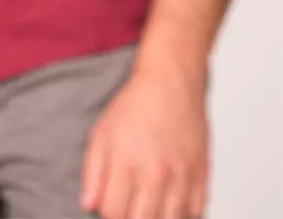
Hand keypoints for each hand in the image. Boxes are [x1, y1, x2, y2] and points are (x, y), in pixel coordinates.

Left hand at [81, 60, 208, 218]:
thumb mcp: (100, 135)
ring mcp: (182, 177)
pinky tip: (170, 204)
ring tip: (148, 206)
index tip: (109, 206)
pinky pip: (196, 212)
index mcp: (127, 164)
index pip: (114, 212)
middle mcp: (157, 174)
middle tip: (129, 207)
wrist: (171, 86)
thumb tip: (89, 204)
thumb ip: (93, 173)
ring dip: (157, 217)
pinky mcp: (203, 177)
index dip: (108, 213)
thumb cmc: (135, 107)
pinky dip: (183, 214)